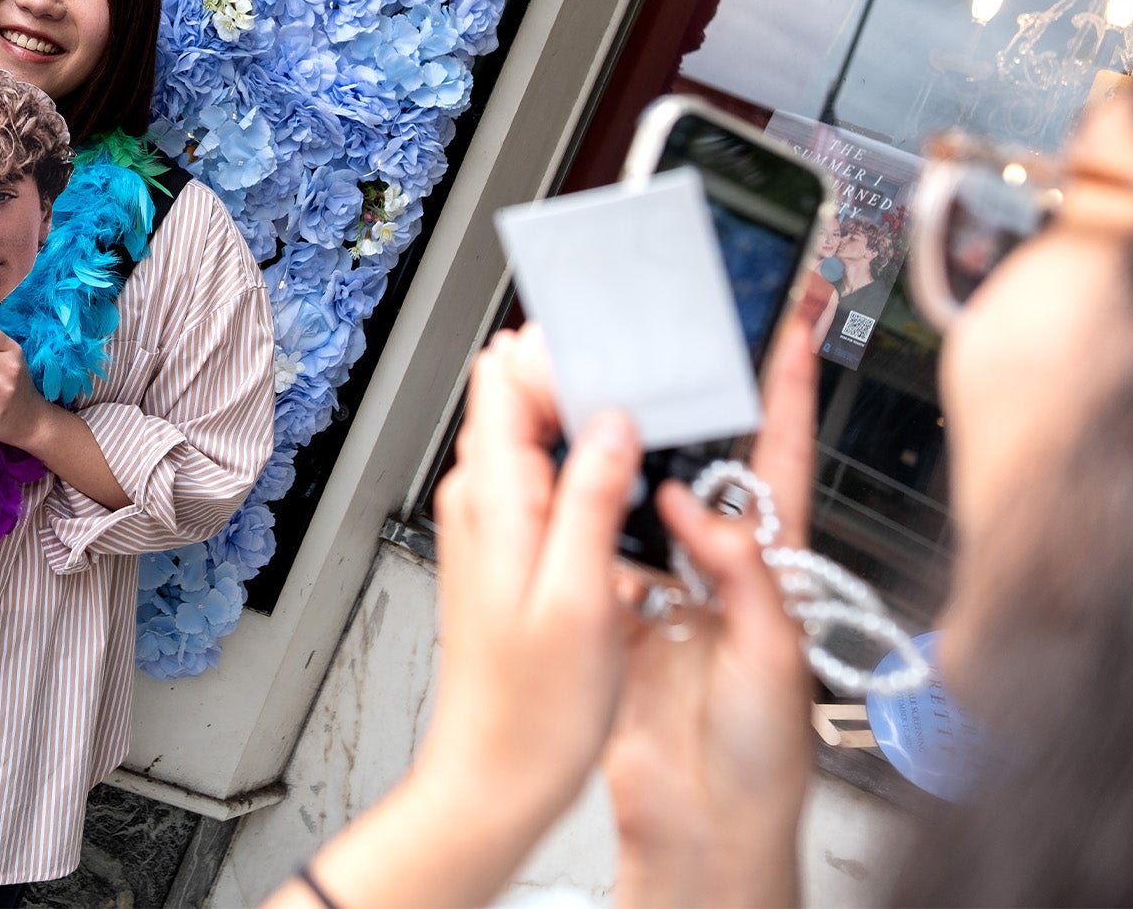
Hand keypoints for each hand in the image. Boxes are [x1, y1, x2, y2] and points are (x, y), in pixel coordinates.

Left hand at [419, 325, 647, 845]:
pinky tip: (626, 493)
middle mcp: (481, 500)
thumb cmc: (534, 709)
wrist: (497, 776)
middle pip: (522, 395)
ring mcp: (492, 523)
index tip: (623, 366)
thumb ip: (589, 497)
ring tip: (648, 436)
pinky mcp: (509, 550)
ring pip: (536, 435)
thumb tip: (613, 421)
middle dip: (583, 379)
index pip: (506, 375)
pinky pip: (543, 478)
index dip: (565, 356)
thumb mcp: (580, 597)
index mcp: (493, 498)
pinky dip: (584, 469)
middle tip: (650, 392)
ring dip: (586, 424)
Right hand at [600, 278, 830, 908]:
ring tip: (610, 404)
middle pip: (708, 467)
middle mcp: (723, 571)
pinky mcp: (621, 620)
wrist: (708, 827)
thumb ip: (742, 576)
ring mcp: (670, 593)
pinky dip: (583, 521)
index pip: (784, 459)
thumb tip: (696, 509)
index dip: (791, 392)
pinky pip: (599, 553)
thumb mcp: (772, 656)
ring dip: (627, 459)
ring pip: (644, 503)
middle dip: (696, 404)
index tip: (797, 326)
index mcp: (776, 570)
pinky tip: (570, 490)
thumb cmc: (764, 758)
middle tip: (677, 343)